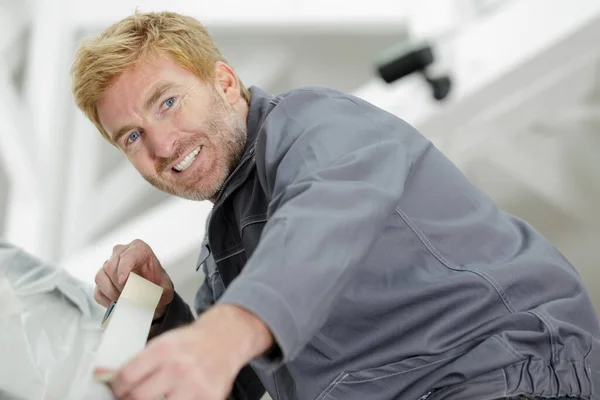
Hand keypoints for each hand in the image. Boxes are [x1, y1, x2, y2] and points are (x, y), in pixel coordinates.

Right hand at [94, 239, 173, 317]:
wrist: (151, 292)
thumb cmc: (158, 284)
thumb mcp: (166, 287)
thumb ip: (163, 291)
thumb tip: (155, 296)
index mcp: (139, 249)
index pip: (127, 255)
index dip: (124, 268)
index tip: (124, 281)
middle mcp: (121, 253)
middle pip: (111, 266)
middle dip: (119, 285)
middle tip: (129, 296)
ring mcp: (108, 265)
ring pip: (100, 277)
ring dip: (111, 292)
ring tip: (124, 300)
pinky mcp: (101, 279)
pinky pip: (97, 290)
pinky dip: (106, 300)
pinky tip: (117, 303)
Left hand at [98, 304, 272, 399]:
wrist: (225, 338)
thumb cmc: (193, 341)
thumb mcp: (163, 343)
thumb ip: (136, 362)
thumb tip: (105, 376)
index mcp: (164, 350)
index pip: (126, 377)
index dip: (116, 386)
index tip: (117, 388)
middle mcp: (179, 368)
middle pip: (138, 397)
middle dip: (130, 398)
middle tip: (133, 394)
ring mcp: (194, 387)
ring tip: (155, 394)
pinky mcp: (208, 399)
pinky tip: (175, 395)